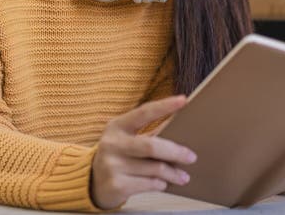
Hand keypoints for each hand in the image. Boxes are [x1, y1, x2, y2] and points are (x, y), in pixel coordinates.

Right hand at [90, 95, 196, 209]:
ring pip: (154, 168)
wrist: (92, 183)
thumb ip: (149, 132)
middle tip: (191, 157)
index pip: (144, 112)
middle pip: (152, 146)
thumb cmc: (119, 156)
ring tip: (183, 176)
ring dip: (173, 173)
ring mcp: (112, 165)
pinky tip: (164, 183)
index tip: (184, 100)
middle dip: (176, 152)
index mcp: (117, 126)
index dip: (164, 106)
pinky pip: (149, 184)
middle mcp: (112, 143)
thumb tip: (182, 126)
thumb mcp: (127, 139)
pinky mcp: (116, 185)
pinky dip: (160, 184)